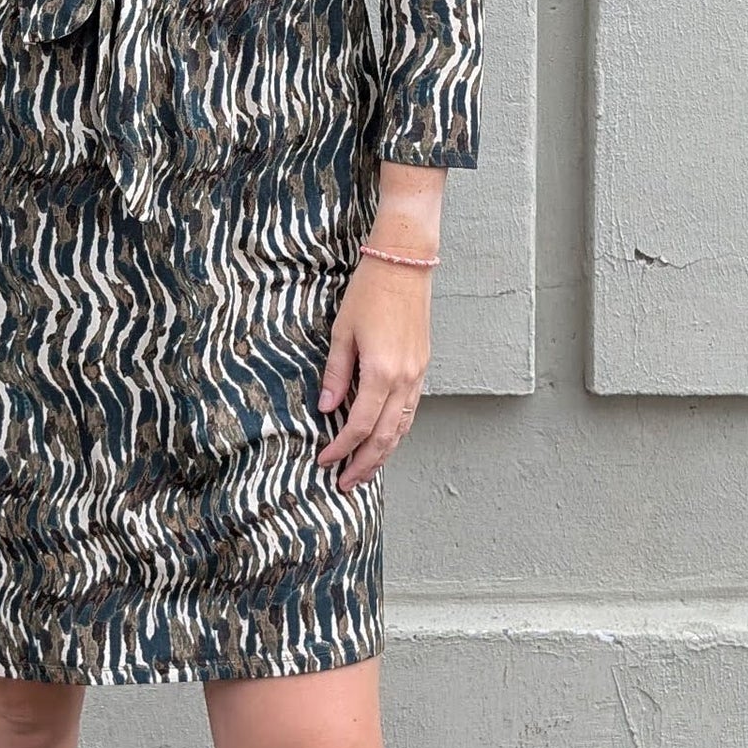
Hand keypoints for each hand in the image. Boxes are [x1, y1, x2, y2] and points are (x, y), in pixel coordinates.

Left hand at [315, 256, 431, 490]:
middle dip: (365, 464)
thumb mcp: (342, 332)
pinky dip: (397, 431)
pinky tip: (385, 440)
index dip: (341, 448)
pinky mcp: (422, 367)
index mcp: (381, 371)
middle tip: (346, 484)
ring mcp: (418, 374)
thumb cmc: (369, 292)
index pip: (360, 425)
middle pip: (385, 436)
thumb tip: (326, 409)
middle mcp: (404, 379)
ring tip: (365, 471)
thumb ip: (336, 374)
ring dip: (384, 453)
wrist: (405, 263)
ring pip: (402, 427)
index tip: (325, 461)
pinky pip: (410, 410)